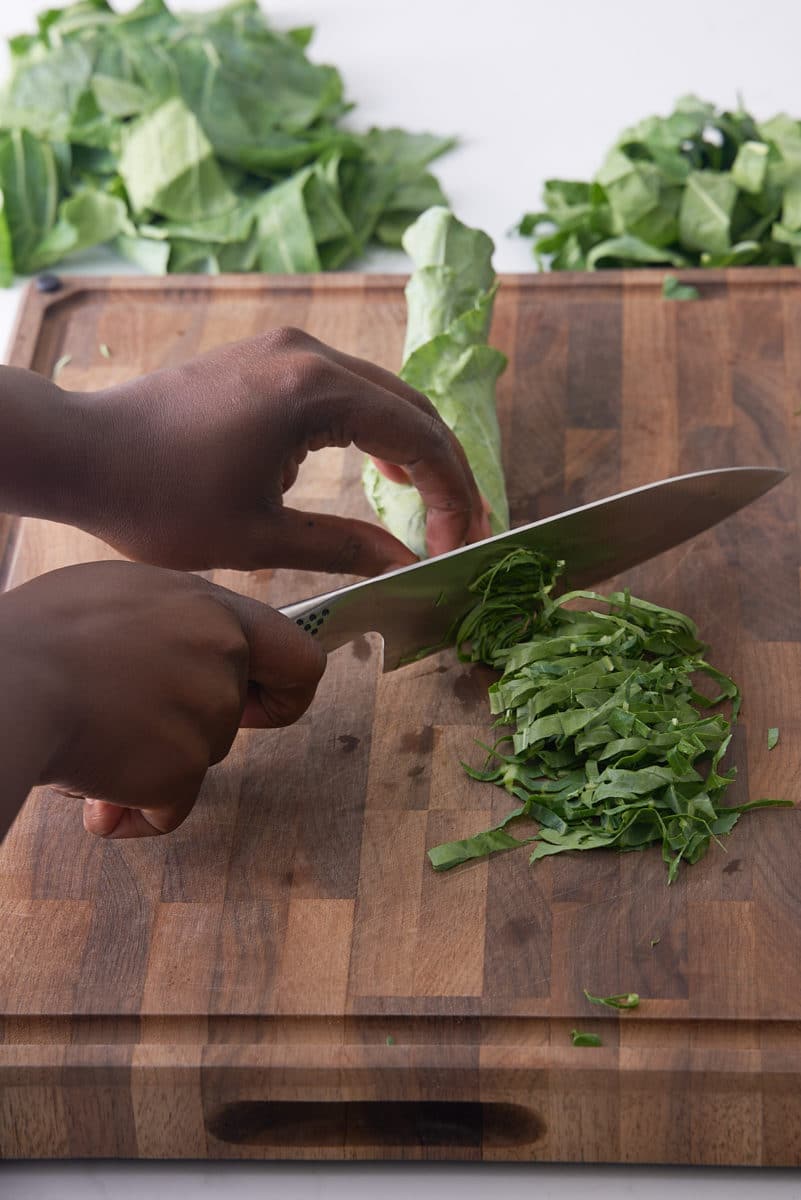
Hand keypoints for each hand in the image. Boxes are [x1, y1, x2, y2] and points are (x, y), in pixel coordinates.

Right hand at [0, 561, 324, 838]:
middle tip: (132, 729)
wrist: (7, 682)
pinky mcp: (181, 770)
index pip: (296, 652)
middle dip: (187, 732)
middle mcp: (221, 655)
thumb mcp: (115, 596)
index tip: (254, 710)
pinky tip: (91, 792)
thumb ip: (168, 624)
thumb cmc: (38, 635)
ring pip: (193, 761)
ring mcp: (206, 712)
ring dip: (145, 766)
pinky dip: (134, 813)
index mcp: (209, 606)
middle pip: (229, 717)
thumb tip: (178, 656)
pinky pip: (168, 810)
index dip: (280, 691)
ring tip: (84, 740)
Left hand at [69, 328, 490, 572]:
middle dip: (445, 472)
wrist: (83, 454)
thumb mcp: (260, 538)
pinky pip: (346, 388)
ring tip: (434, 507)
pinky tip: (384, 472)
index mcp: (315, 392)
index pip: (419, 437)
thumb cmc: (161, 501)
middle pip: (412, 408)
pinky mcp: (267, 358)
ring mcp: (286, 349)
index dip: (452, 495)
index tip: (458, 544)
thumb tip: (406, 565)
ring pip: (382, 394)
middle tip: (462, 529)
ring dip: (414, 450)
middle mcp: (309, 354)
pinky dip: (376, 430)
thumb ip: (345, 547)